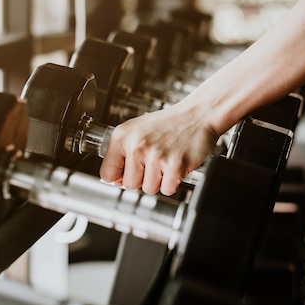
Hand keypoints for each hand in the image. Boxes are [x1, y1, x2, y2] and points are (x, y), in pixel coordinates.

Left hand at [100, 102, 218, 194]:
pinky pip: (166, 190)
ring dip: (158, 180)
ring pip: (148, 189)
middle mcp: (136, 145)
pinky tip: (174, 165)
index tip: (127, 173)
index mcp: (122, 136)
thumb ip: (122, 153)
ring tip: (164, 161)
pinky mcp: (174, 166)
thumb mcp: (136, 130)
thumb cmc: (168, 123)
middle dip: (142, 178)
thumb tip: (116, 180)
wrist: (197, 115)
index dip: (118, 177)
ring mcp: (155, 156)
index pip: (106, 173)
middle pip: (129, 185)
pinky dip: (172, 182)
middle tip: (153, 162)